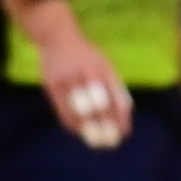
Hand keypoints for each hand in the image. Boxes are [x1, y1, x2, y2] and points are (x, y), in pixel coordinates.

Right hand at [7, 0, 133, 147]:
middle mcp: (87, 75)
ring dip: (89, 129)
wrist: (57, 38)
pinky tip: (78, 131)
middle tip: (111, 141)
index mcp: (103, 70)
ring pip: (81, 114)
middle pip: (101, 110)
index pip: (117, 100)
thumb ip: (114, 85)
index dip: (121, 119)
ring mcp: (69, 80)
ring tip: (95, 140)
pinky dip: (72, 124)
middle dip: (107, 128)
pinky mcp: (53, 85)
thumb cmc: (86, 54)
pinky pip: (63, 111)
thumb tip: (127, 110)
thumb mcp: (105, 64)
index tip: (124, 133)